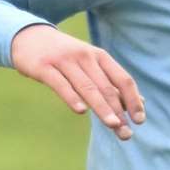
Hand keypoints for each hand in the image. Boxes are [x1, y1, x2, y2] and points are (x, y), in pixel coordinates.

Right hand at [10, 24, 145, 139]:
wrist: (29, 36)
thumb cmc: (65, 55)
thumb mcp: (90, 63)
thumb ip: (111, 81)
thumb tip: (140, 103)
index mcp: (98, 56)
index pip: (122, 79)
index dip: (133, 99)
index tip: (139, 120)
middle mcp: (84, 56)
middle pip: (106, 87)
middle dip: (119, 111)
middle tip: (126, 133)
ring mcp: (64, 61)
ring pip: (87, 87)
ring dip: (102, 108)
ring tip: (113, 125)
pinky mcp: (44, 67)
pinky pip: (60, 84)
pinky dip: (72, 97)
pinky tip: (81, 111)